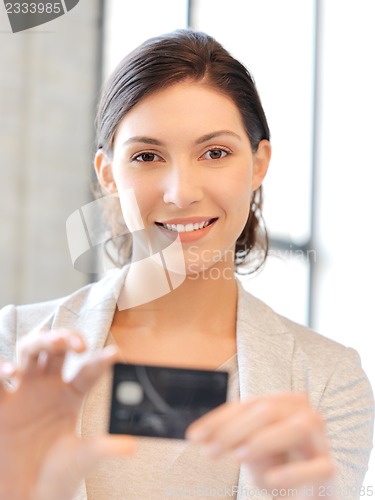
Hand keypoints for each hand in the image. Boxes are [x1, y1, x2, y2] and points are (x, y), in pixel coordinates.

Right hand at [0, 329, 135, 499]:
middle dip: (67, 338)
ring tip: (55, 343)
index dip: (101, 360)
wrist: (26, 497)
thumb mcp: (82, 459)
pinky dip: (1, 368)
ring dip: (41, 341)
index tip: (116, 354)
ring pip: (30, 352)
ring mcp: (24, 392)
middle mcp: (48, 387)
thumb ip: (104, 448)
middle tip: (79, 344)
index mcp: (71, 395)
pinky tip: (12, 372)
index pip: (88, 370)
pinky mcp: (1, 405)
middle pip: (57, 349)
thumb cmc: (56, 476)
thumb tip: (132, 446)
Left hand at [186, 393, 335, 498]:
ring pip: (297, 428)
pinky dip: (293, 473)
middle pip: (268, 411)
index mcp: (283, 403)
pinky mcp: (329, 470)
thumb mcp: (252, 447)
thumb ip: (234, 436)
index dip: (219, 419)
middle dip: (234, 430)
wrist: (308, 490)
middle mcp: (304, 414)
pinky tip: (270, 480)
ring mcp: (320, 441)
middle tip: (210, 451)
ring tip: (238, 456)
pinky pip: (317, 468)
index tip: (195, 435)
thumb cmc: (278, 462)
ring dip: (264, 440)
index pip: (247, 404)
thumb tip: (204, 435)